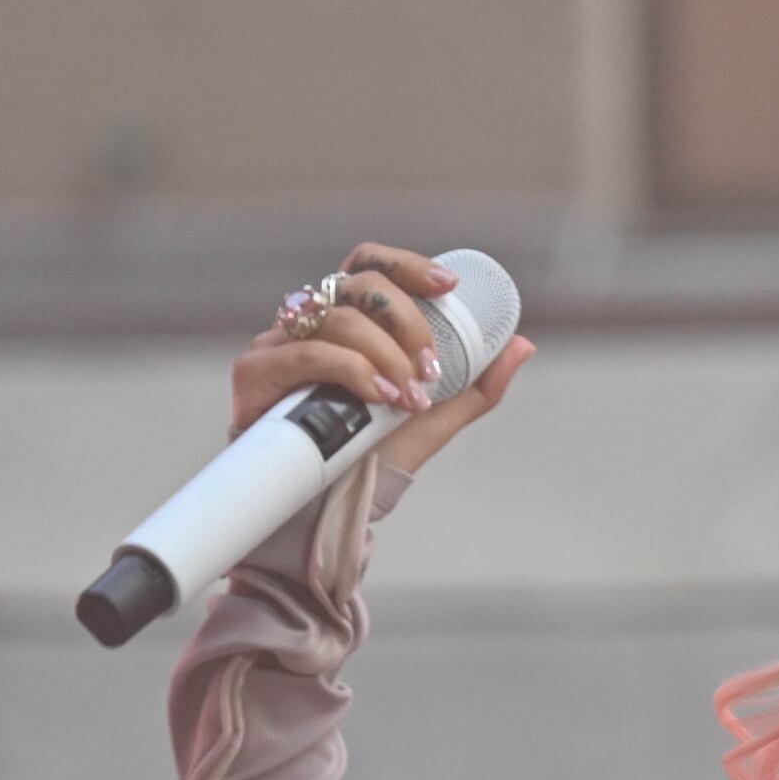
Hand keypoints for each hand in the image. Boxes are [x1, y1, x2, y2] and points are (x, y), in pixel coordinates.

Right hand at [224, 241, 531, 490]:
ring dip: (385, 356)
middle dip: (407, 322)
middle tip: (431, 370)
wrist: (326, 514)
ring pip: (338, 318)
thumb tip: (523, 344)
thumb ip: (474, 386)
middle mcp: (309, 324)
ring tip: (407, 398)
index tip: (449, 286)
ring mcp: (278, 344)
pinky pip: (306, 353)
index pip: (369, 267)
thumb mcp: (432, 419)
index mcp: (346, 322)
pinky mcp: (255, 374)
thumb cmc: (370, 460)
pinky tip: (378, 398)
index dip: (407, 265)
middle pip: (358, 285)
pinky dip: (352, 371)